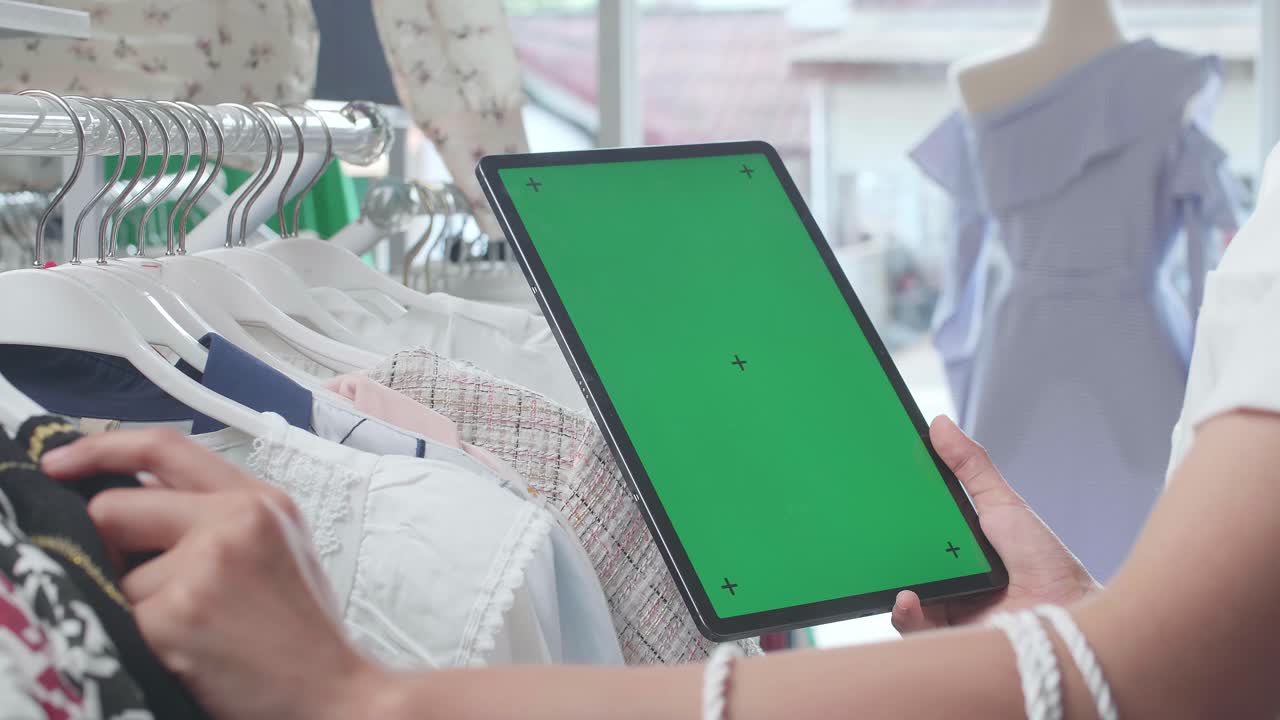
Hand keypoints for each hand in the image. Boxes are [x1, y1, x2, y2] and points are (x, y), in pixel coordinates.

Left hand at [41, 429, 388, 719]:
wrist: (332, 692)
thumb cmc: (300, 632)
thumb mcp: (275, 547)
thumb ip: (216, 513)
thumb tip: (130, 502)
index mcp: (261, 499)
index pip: (164, 447)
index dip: (100, 448)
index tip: (61, 462)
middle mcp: (236, 519)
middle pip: (115, 507)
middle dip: (110, 549)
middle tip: (150, 586)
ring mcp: (205, 565)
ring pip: (113, 573)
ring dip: (137, 606)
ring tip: (194, 629)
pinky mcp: (177, 614)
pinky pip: (119, 617)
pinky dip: (140, 639)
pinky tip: (188, 650)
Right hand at [891, 416, 1099, 632]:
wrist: (1070, 613)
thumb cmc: (1046, 563)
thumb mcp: (1003, 504)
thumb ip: (971, 467)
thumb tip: (941, 424)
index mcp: (954, 542)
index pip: (912, 522)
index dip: (891, 506)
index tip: (872, 482)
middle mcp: (944, 572)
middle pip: (899, 554)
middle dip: (879, 539)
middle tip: (865, 520)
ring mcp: (941, 604)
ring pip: (899, 589)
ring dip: (889, 576)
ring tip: (884, 561)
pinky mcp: (944, 635)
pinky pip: (911, 626)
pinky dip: (904, 612)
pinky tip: (908, 597)